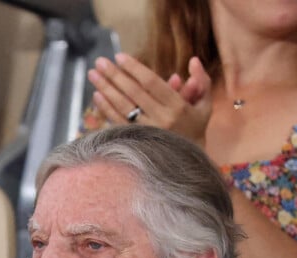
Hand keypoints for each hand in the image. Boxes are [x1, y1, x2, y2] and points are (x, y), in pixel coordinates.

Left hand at [88, 54, 211, 146]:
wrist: (188, 162)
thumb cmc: (195, 128)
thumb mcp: (205, 105)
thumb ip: (202, 81)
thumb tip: (193, 60)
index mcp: (177, 107)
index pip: (151, 83)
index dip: (134, 69)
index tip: (119, 56)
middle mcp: (161, 120)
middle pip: (134, 93)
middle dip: (115, 75)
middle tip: (100, 61)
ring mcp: (147, 132)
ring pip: (123, 107)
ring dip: (106, 89)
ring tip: (92, 74)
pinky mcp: (137, 141)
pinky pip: (118, 122)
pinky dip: (106, 108)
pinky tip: (97, 95)